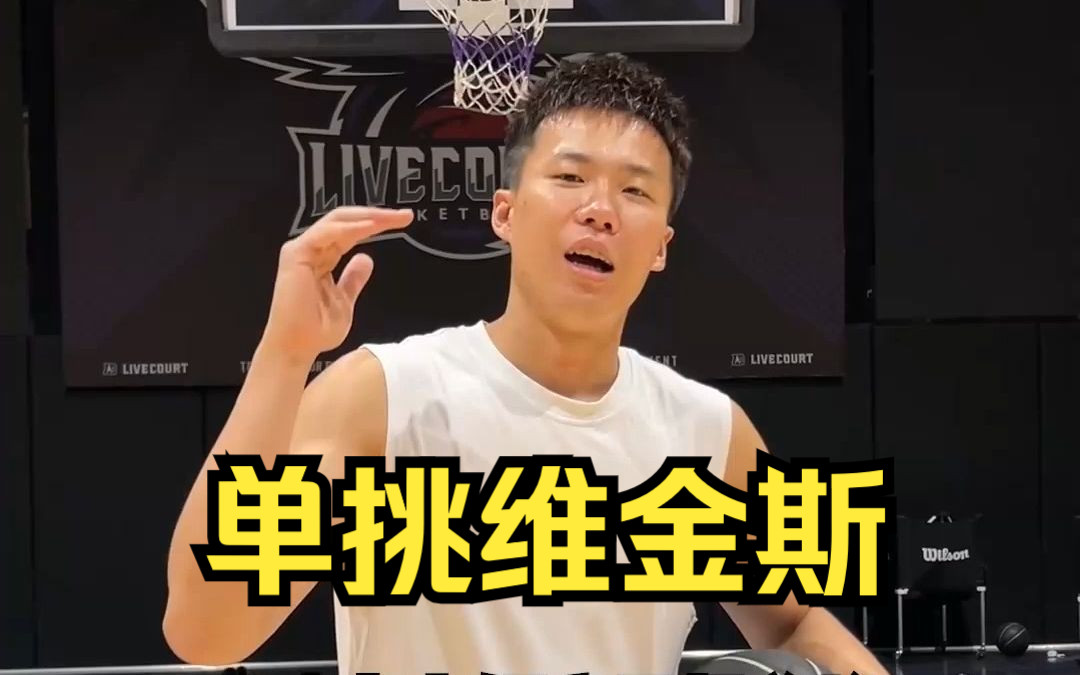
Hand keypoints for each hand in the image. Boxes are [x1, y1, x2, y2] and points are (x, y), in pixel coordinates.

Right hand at [259, 206, 412, 361]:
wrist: (298, 348)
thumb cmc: (317, 330)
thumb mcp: (345, 300)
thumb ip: (353, 279)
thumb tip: (367, 259)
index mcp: (321, 258)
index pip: (350, 232)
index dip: (376, 224)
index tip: (403, 221)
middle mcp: (310, 249)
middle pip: (345, 221)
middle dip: (376, 215)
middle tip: (405, 216)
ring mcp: (301, 249)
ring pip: (337, 221)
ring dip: (367, 217)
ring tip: (392, 217)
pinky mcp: (296, 255)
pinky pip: (325, 234)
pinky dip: (348, 228)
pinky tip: (370, 226)